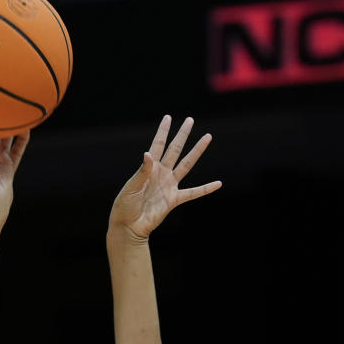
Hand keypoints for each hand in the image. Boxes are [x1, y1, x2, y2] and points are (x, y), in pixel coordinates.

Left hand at [109, 116, 220, 240]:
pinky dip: (206, 189)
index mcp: (149, 168)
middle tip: (190, 120)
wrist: (129, 226)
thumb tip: (148, 154)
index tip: (168, 118)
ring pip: (186, 165)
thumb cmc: (125, 206)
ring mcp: (169, 186)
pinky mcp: (174, 200)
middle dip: (182, 135)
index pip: (157, 145)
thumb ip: (142, 172)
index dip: (163, 132)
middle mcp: (161, 173)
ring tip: (207, 138)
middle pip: (175, 150)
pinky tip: (218, 184)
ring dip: (197, 151)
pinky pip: (193, 193)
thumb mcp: (131, 187)